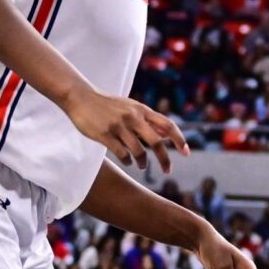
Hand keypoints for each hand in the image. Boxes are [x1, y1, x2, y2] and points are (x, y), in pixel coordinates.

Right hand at [66, 90, 187, 170]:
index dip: (179, 139)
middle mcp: (133, 117)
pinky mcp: (104, 134)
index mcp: (142, 110)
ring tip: (141, 166)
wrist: (81, 98)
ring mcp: (119, 126)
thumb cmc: (109, 105)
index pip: (168, 125)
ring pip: (138, 150)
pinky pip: (121, 153)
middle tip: (168, 170)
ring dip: (142, 162)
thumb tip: (168, 134)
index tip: (186, 152)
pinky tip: (128, 162)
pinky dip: (127, 161)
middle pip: (156, 142)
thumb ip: (149, 120)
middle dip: (165, 159)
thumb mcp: (132, 108)